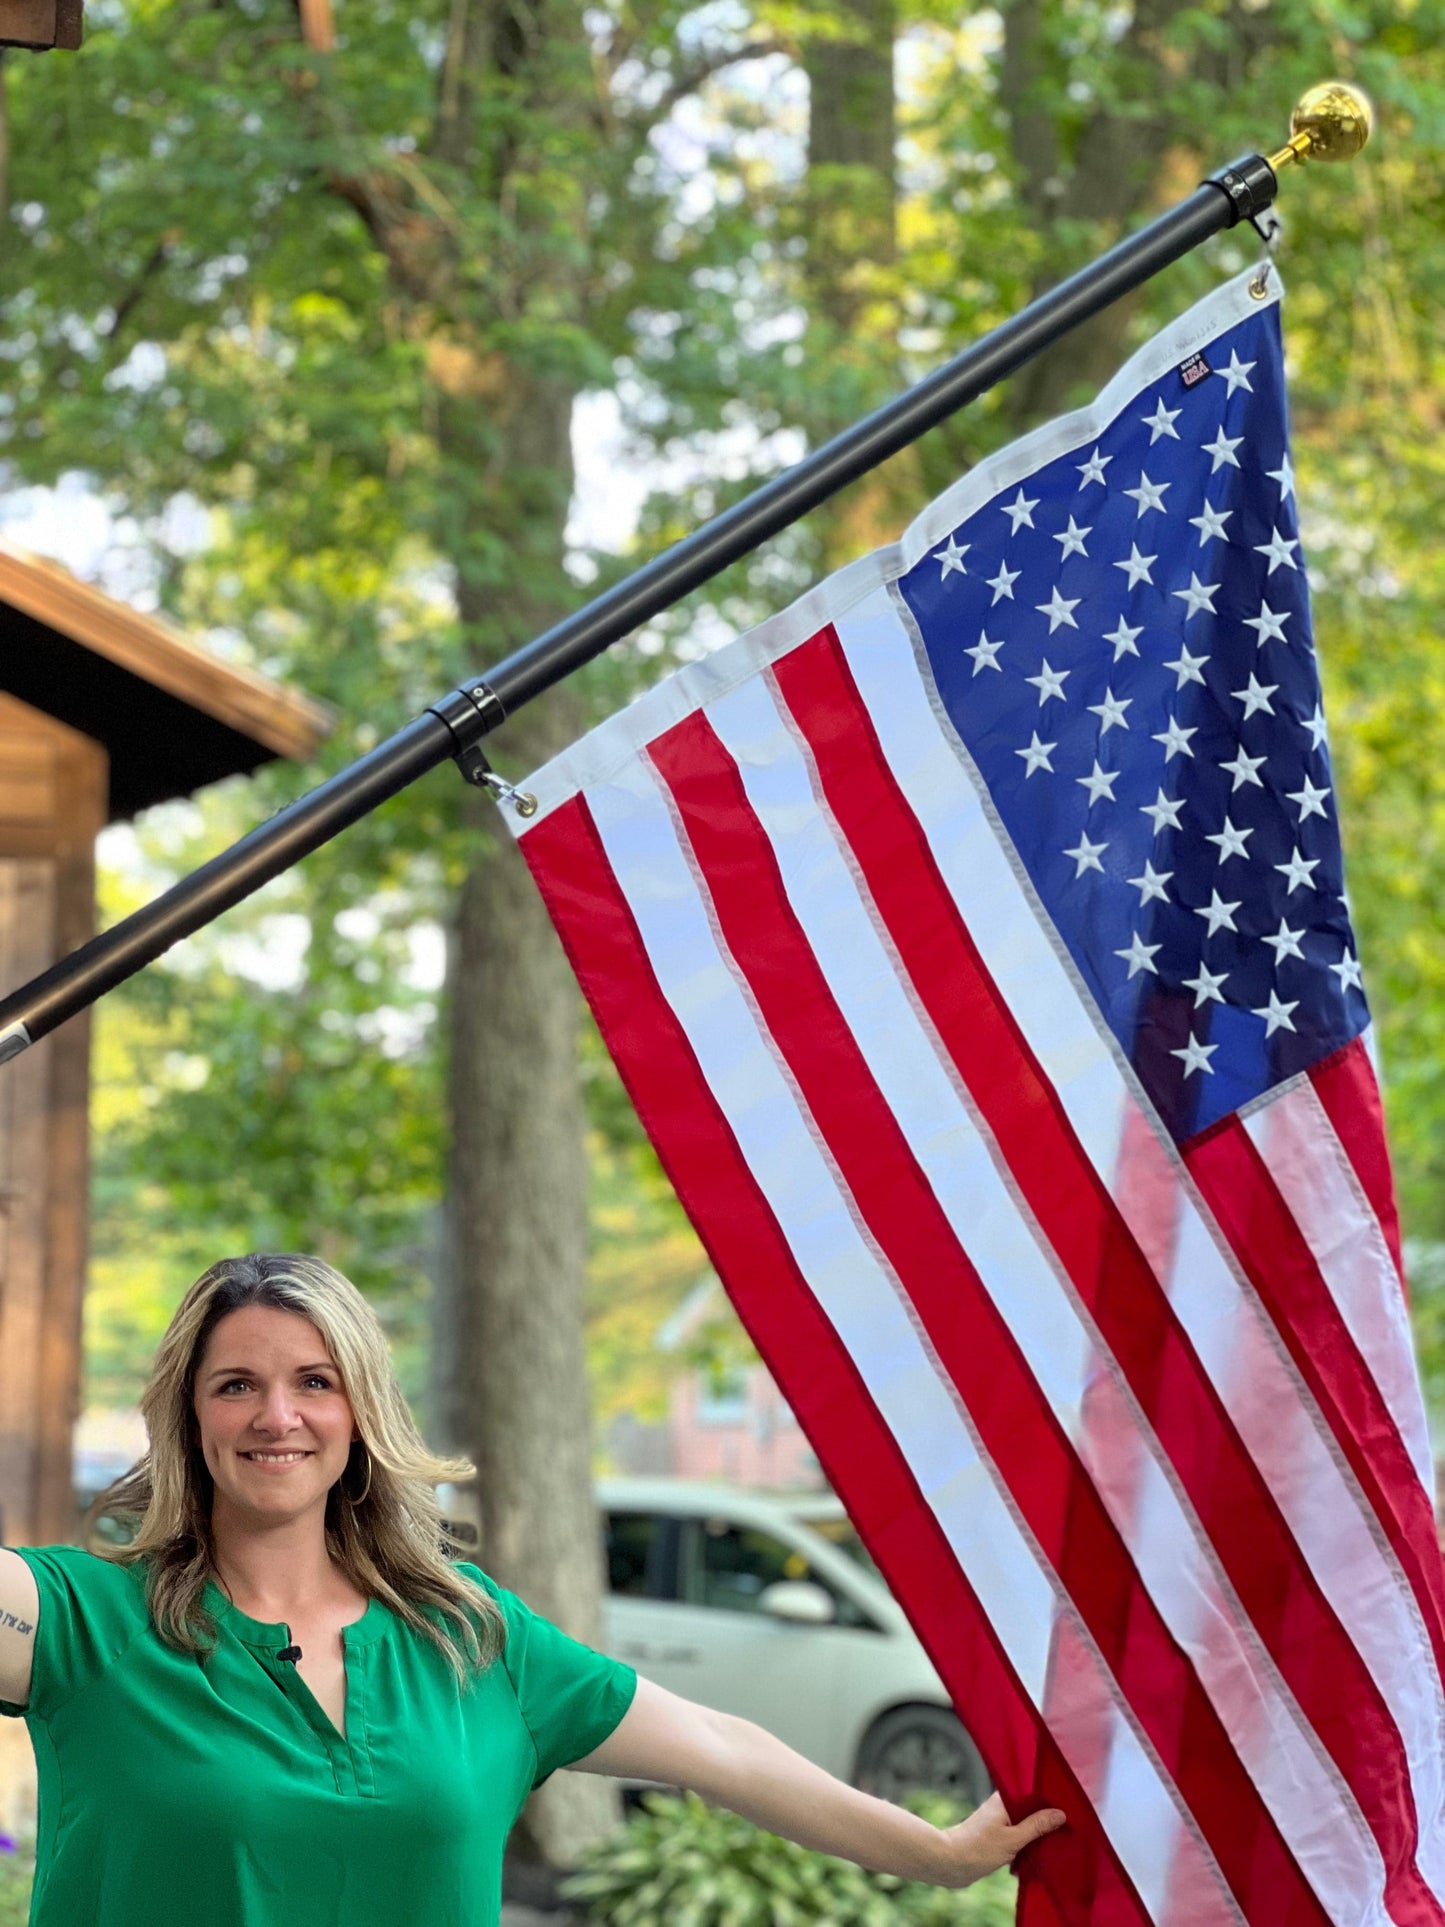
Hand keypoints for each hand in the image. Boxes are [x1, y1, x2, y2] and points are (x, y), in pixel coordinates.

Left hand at [931, 1791, 1066, 1886]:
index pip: (1034, 1791)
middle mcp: (1002, 1805)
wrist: (950, 1863)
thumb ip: (1036, 1826)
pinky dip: (1028, 1841)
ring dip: (1038, 1832)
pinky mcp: (997, 1834)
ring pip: (1026, 1822)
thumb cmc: (979, 1849)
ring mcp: (999, 1819)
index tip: (1070, 1807)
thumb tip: (1060, 1815)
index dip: (1052, 1798)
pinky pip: (1019, 1833)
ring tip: (1056, 1840)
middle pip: (1032, 1807)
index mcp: (1005, 1798)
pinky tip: (1038, 1851)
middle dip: (1047, 1817)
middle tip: (1068, 1826)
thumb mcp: (1013, 1839)